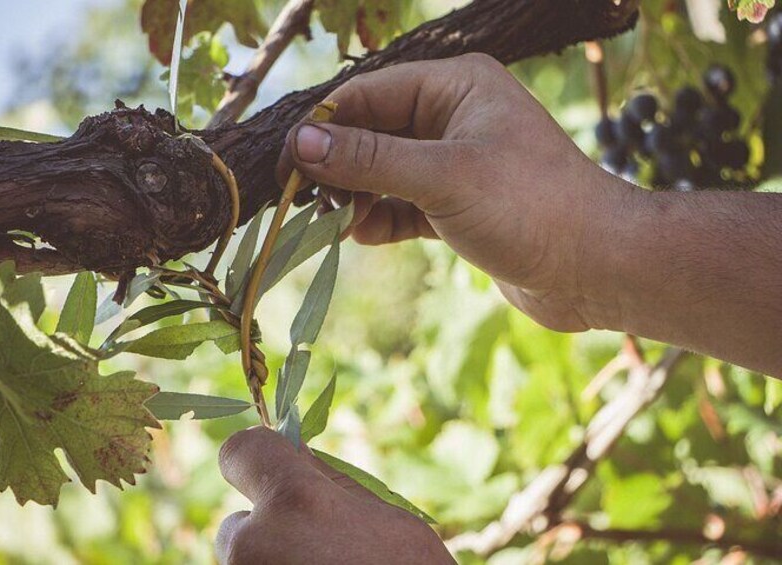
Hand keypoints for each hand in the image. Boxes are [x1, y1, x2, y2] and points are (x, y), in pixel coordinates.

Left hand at [215, 428, 452, 564]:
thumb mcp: (389, 519)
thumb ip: (331, 482)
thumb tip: (293, 450)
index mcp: (296, 503)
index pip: (240, 452)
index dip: (256, 459)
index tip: (270, 469)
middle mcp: (255, 545)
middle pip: (237, 524)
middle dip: (267, 532)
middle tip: (316, 554)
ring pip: (243, 564)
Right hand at [278, 53, 634, 331]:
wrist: (597, 267)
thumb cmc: (530, 207)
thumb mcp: (443, 177)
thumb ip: (370, 159)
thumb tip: (303, 143)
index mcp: (456, 87)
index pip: (370, 95)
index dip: (324, 128)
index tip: (288, 166)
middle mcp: (455, 117)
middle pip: (374, 133)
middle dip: (340, 168)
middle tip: (305, 204)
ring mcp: (458, 163)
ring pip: (387, 172)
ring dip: (358, 197)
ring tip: (334, 224)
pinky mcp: (460, 205)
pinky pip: (405, 204)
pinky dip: (382, 219)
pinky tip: (363, 236)